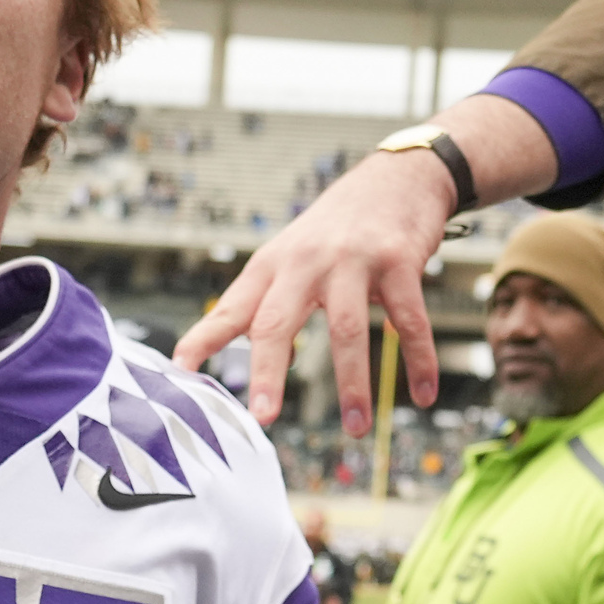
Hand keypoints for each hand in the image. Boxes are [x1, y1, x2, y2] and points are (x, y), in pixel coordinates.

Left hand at [176, 151, 454, 434]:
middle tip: (262, 417)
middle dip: (267, 372)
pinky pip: (409, 320)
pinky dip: (417, 360)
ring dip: (352, 384)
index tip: (180, 371)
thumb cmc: (339, 227)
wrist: (398, 176)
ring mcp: (353, 260)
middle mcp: (306, 261)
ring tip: (356, 427)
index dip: (204, 339)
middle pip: (278, 321)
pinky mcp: (399, 261)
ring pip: (347, 329)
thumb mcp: (294, 255)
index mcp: (273, 264)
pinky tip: (423, 394)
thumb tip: (275, 362)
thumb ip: (276, 303)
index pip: (231, 307)